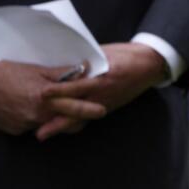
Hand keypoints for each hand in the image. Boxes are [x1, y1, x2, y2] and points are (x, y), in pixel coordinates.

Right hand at [0, 60, 104, 135]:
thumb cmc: (10, 72)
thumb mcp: (39, 69)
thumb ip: (63, 73)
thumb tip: (84, 69)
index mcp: (45, 96)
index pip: (75, 102)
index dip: (90, 104)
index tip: (103, 105)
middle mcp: (37, 114)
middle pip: (67, 121)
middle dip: (81, 117)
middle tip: (96, 111)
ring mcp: (26, 124)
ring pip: (51, 125)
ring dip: (59, 118)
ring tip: (62, 107)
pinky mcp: (16, 130)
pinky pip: (34, 126)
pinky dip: (40, 119)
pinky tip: (37, 108)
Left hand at [41, 43, 165, 133]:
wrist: (149, 65)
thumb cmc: (126, 55)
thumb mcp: (105, 54)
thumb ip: (86, 62)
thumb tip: (66, 66)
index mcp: (103, 75)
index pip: (77, 85)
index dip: (60, 90)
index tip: (43, 93)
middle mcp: (103, 91)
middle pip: (76, 108)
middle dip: (57, 120)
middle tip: (39, 130)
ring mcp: (106, 101)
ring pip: (80, 117)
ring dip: (62, 126)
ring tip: (44, 134)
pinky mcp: (108, 107)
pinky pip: (88, 117)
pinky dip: (75, 122)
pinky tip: (62, 128)